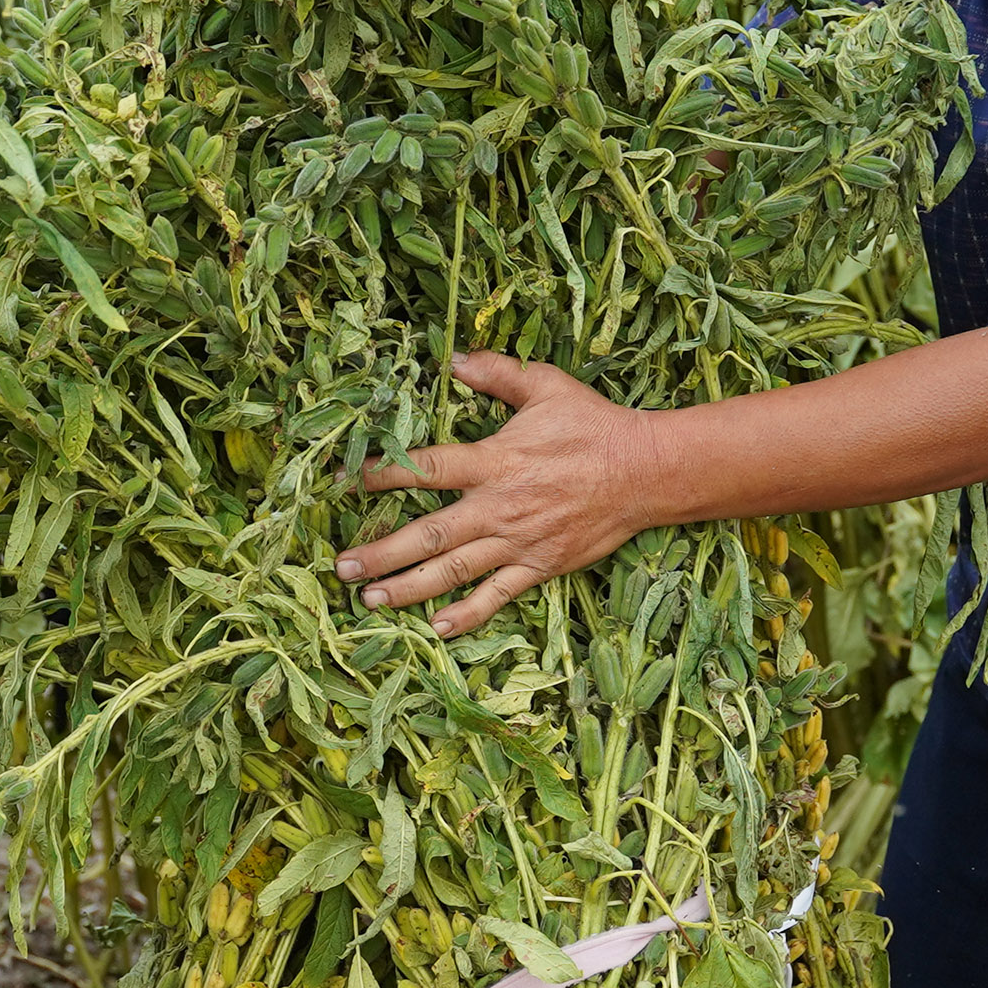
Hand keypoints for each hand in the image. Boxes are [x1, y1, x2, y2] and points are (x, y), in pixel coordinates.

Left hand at [333, 352, 666, 635]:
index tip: (345, 484)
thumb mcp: (546, 386)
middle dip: (380, 553)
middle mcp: (498, 507)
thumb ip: (496, 373)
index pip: (425, 468)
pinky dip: (466, 614)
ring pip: (452, 571)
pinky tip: (436, 628)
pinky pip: (497, 595)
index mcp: (494, 461)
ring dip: (408, 587)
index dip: (382, 474)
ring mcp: (518, 541)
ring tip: (369, 599)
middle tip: (341, 567)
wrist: (646, 472)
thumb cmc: (594, 426)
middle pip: (427, 534)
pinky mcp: (540, 566)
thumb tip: (453, 358)